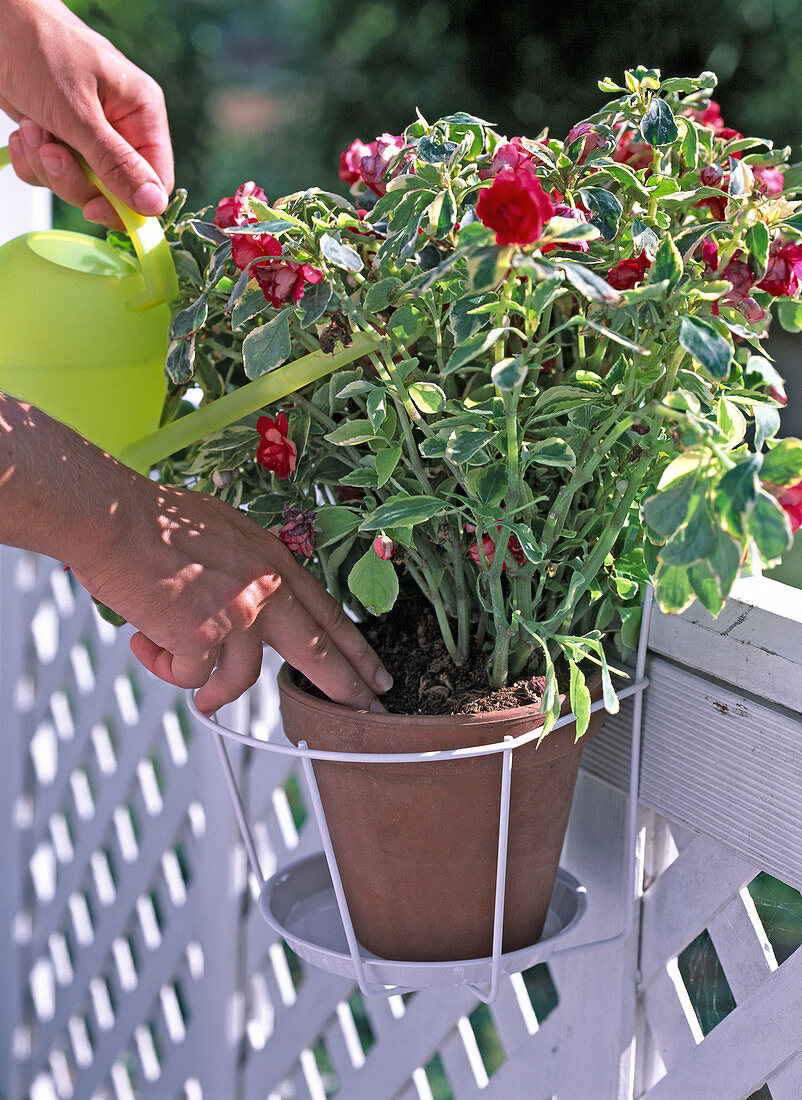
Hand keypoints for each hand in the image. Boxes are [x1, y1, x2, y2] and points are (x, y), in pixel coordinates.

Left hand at [0, 0, 172, 226]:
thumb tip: (153, 205)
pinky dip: (32, 161)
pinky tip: (23, 133)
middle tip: (51, 153)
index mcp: (141, 114)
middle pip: (114, 191)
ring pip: (80, 185)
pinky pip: (52, 174)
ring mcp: (88, 134)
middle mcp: (120, 127)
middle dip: (75, 179)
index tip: (94, 208)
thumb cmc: (38, 45)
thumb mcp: (79, 113)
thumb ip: (116, 164)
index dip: (128, 204)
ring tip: (32, 130)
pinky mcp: (59, 136)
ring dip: (47, 167)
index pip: (155, 181)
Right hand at [72, 477, 392, 714]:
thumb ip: (250, 570)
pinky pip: (192, 678)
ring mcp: (240, 614)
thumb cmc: (156, 522)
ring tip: (192, 689)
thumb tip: (255, 602)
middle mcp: (268, 589)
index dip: (356, 648)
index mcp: (276, 561)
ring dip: (211, 690)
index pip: (328, 613)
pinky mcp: (205, 637)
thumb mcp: (227, 536)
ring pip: (242, 679)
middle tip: (368, 710)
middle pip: (320, 653)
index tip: (375, 672)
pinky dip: (165, 667)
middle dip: (348, 688)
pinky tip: (145, 644)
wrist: (115, 518)